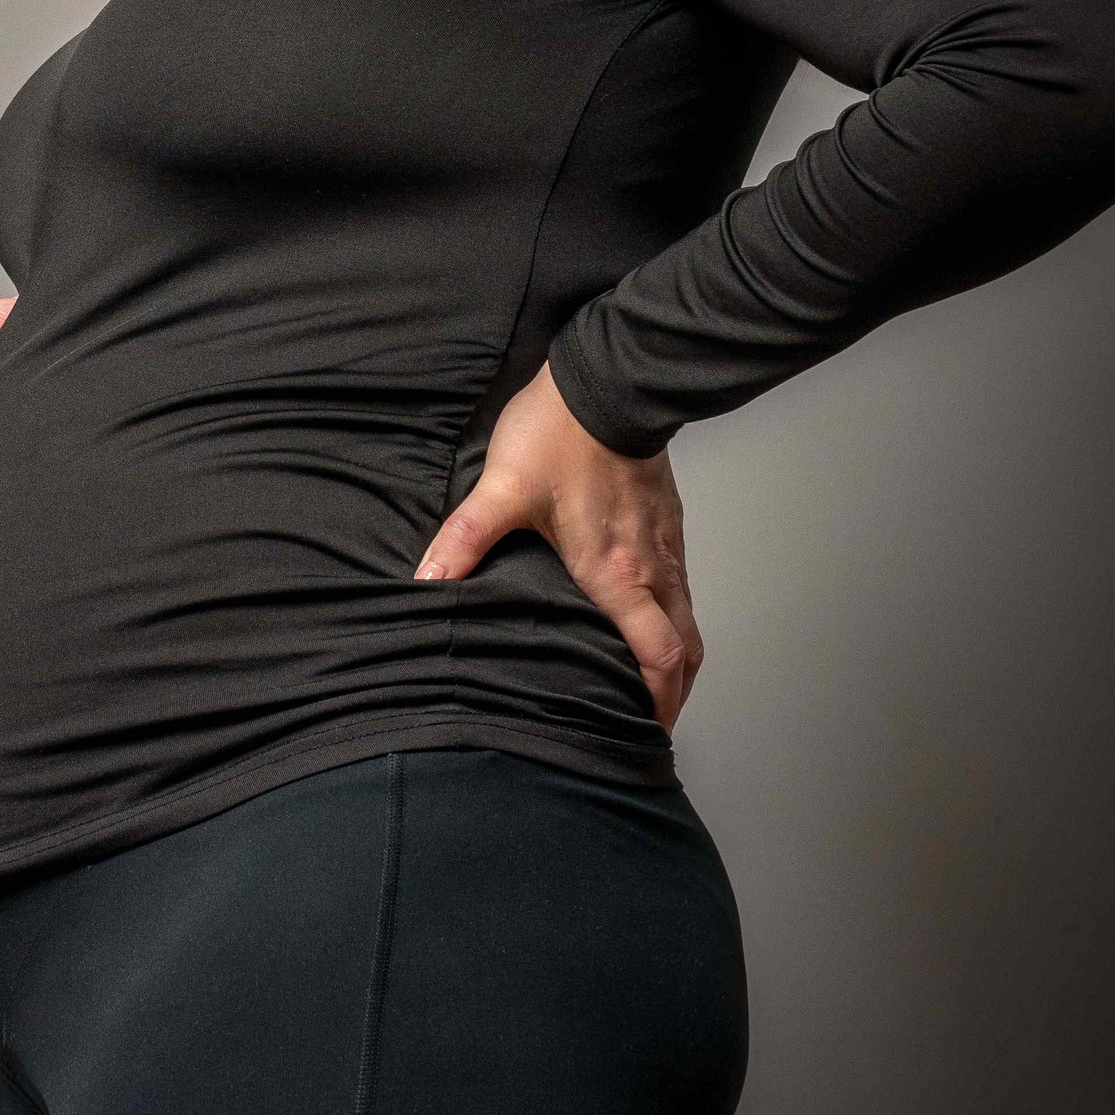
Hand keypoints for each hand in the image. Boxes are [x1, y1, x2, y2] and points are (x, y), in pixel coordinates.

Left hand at [414, 363, 703, 730]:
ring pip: (689, 621)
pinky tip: (647, 621)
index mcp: (618, 575)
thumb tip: (425, 581)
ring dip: (676, 660)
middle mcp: (654, 569)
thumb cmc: (560, 435)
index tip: (642, 733)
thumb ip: (463, 540)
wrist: (609, 381)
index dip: (657, 704)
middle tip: (651, 727)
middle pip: (686, 653)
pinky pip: (683, 589)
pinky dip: (675, 621)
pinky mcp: (669, 524)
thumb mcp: (500, 489)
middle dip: (673, 697)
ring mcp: (668, 546)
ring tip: (653, 687)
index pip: (659, 659)